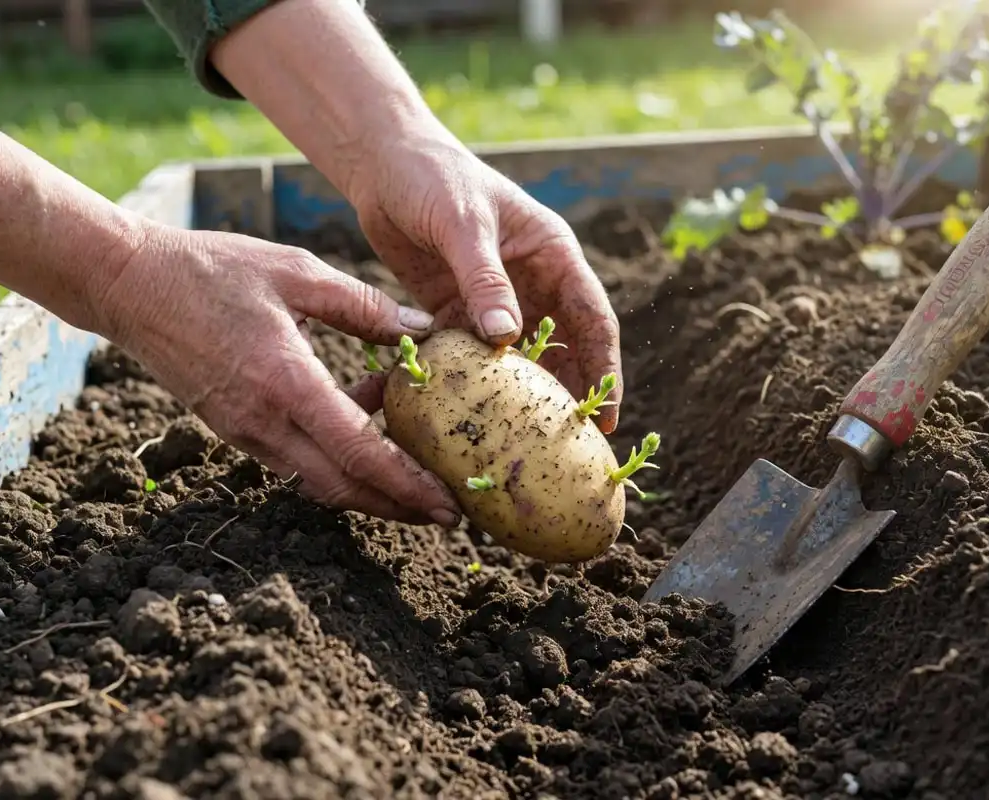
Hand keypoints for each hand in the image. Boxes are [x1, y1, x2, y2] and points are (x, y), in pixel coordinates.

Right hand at [100, 224, 462, 526]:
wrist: (128, 285)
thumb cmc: (211, 270)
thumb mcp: (297, 273)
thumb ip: (363, 305)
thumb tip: (420, 331)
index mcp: (286, 383)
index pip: (359, 454)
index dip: (408, 486)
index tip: (447, 505)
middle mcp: (264, 421)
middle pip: (344, 488)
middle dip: (399, 507)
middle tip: (447, 513)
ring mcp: (245, 432)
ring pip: (320, 481)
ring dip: (371, 486)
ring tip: (419, 477)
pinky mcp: (234, 429)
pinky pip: (296, 459)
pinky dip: (337, 456)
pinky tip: (367, 417)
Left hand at [349, 134, 623, 433]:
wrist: (383, 165)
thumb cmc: (435, 177)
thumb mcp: (464, 224)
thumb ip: (484, 279)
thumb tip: (505, 339)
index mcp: (553, 256)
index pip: (592, 319)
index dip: (604, 369)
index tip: (606, 415)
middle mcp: (531, 282)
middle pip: (561, 348)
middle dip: (567, 394)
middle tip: (568, 445)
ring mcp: (493, 300)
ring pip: (516, 359)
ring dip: (517, 396)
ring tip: (518, 442)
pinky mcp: (454, 310)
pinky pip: (469, 355)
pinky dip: (469, 383)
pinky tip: (464, 416)